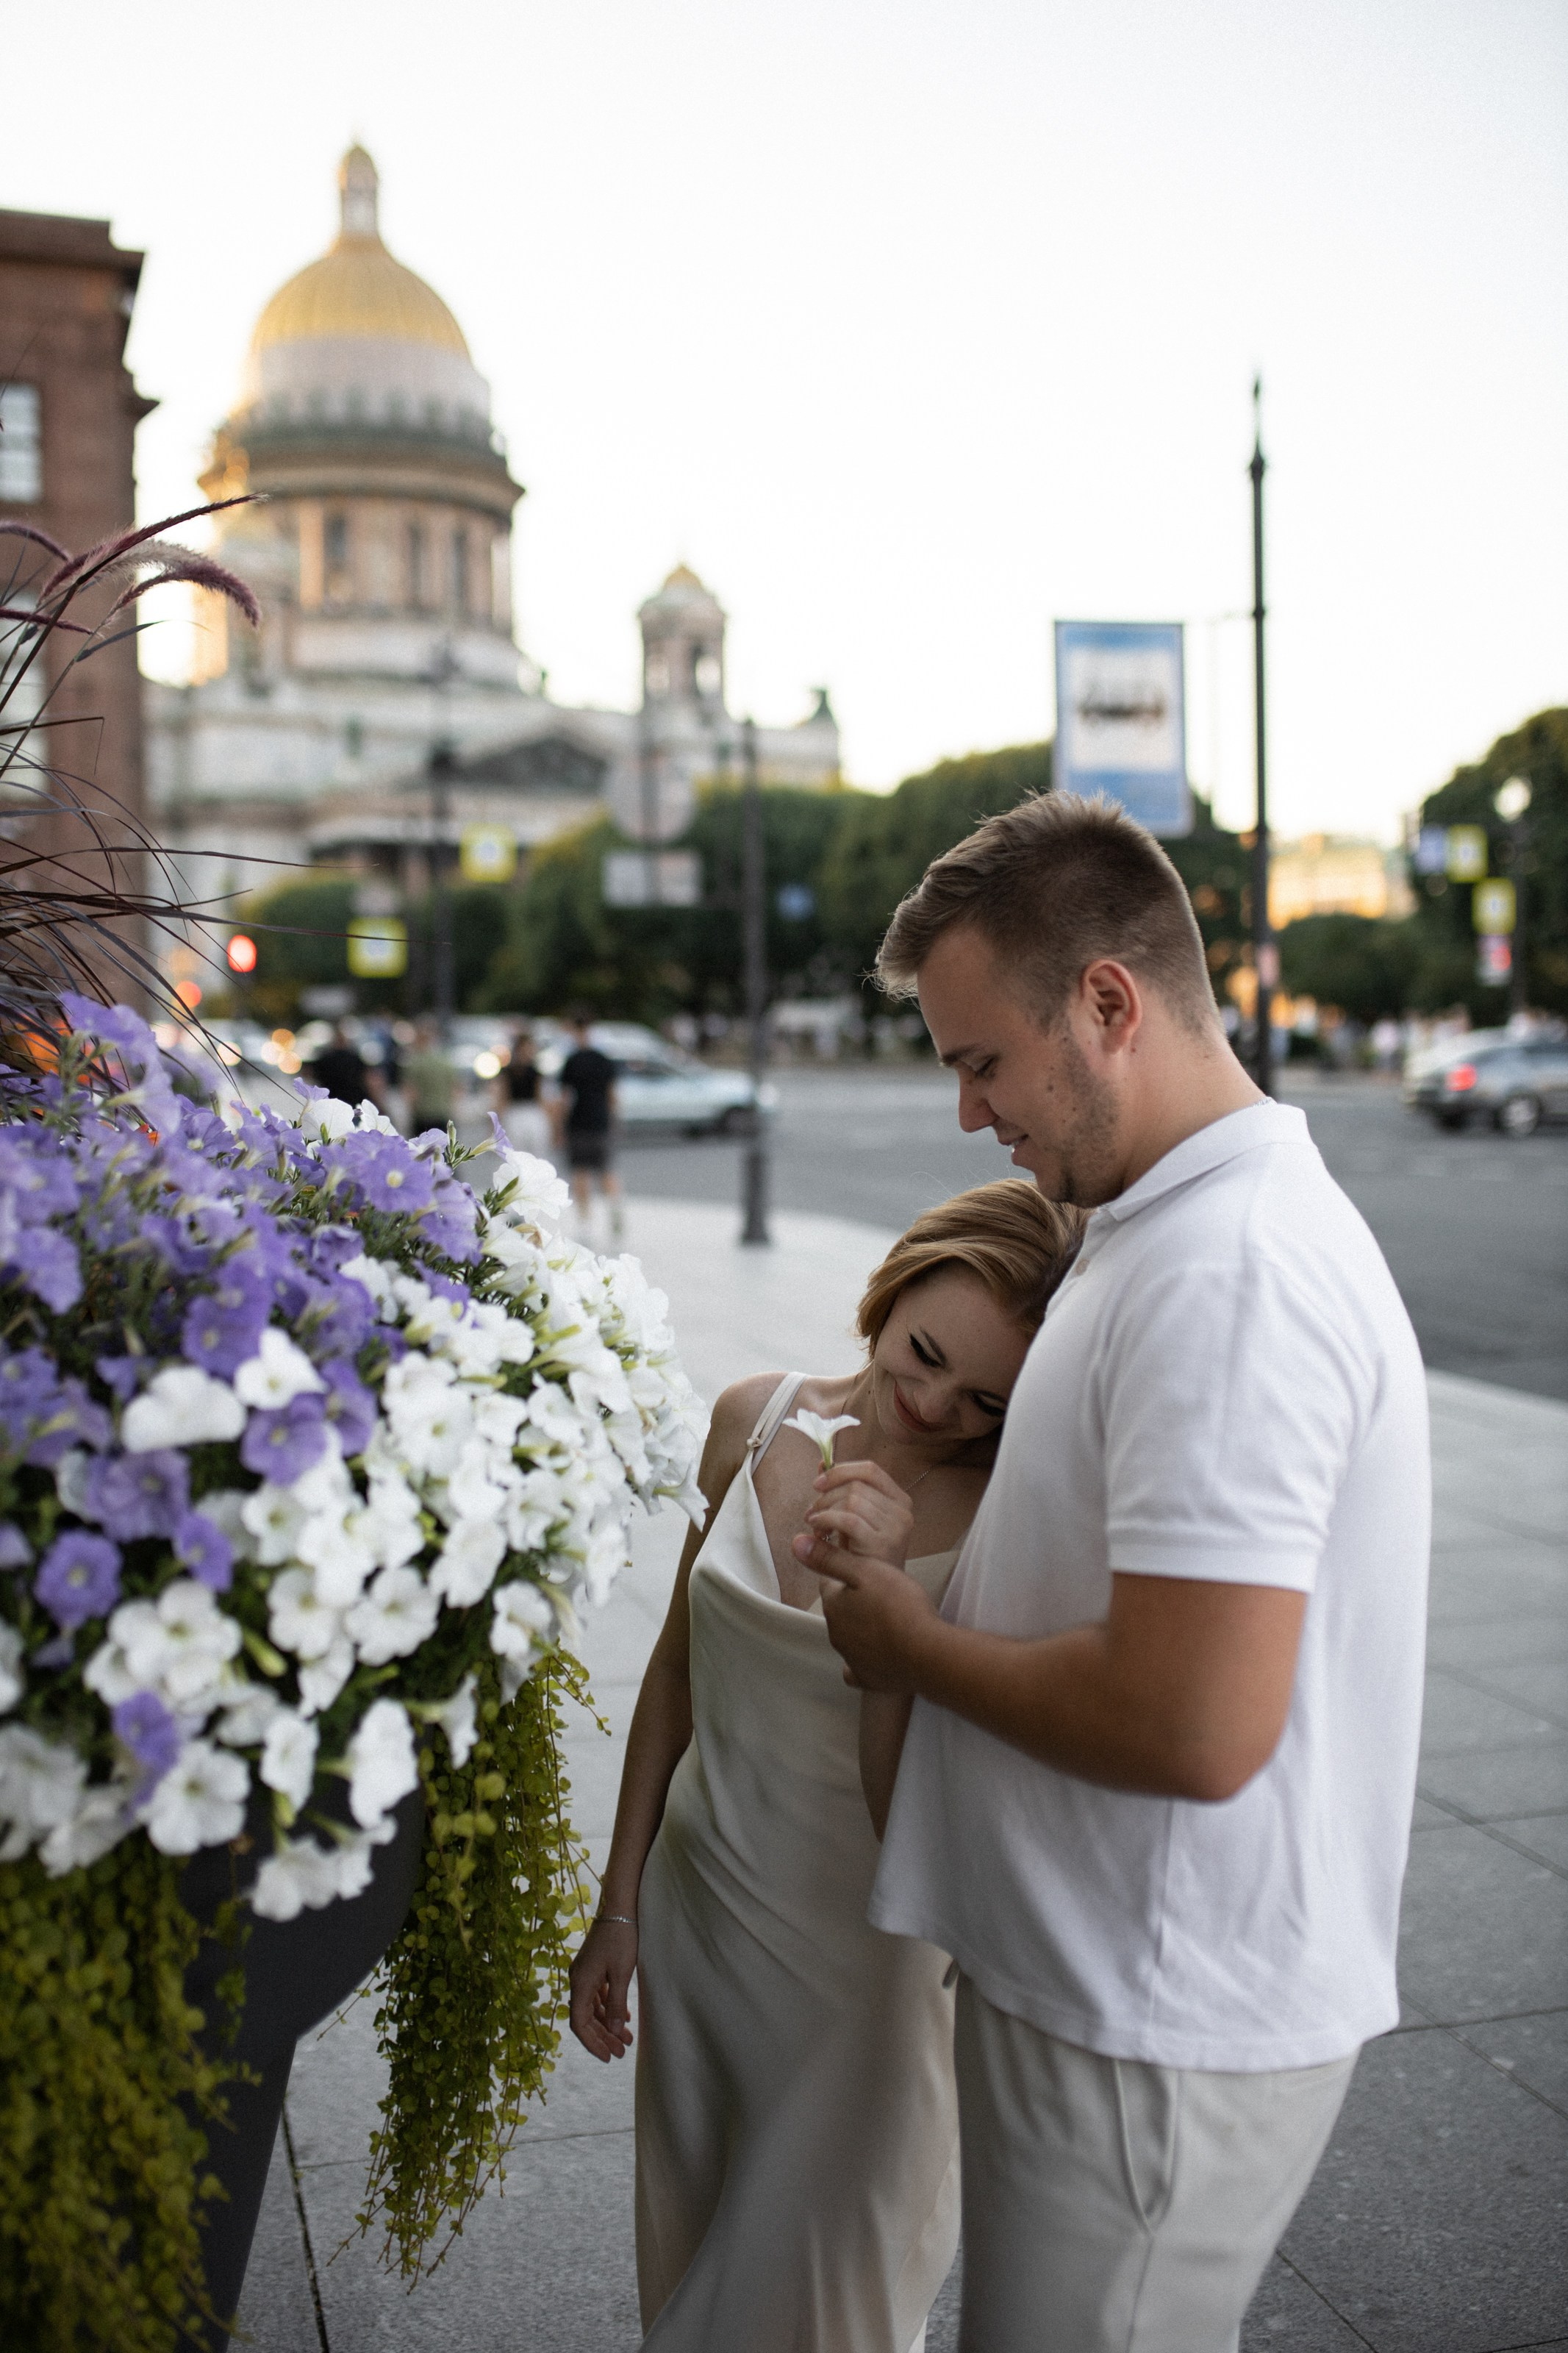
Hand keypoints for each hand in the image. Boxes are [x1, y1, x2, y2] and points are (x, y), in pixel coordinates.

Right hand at [568, 1914, 637, 2061]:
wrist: (619, 1906)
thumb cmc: (621, 1938)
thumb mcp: (621, 1973)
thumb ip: (615, 2004)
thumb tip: (611, 2032)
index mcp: (580, 1983)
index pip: (579, 2024)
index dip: (592, 2043)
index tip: (609, 2057)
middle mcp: (577, 1980)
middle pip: (585, 2018)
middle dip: (602, 2037)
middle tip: (621, 2053)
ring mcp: (585, 1972)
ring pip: (592, 2007)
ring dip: (607, 2024)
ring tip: (626, 2039)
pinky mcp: (593, 1966)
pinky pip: (597, 1995)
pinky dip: (608, 2008)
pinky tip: (623, 2018)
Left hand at [797, 1546, 940, 1691]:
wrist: (926, 1653)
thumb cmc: (900, 1607)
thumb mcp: (865, 1570)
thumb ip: (830, 1558)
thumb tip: (797, 1544)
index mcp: (833, 1606)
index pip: (829, 1585)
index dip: (847, 1576)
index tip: (865, 1574)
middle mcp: (836, 1634)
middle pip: (840, 1612)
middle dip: (855, 1603)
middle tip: (882, 1595)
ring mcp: (851, 1658)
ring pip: (850, 1637)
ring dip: (862, 1629)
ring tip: (889, 1620)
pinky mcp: (868, 1678)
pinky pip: (859, 1668)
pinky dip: (866, 1660)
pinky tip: (879, 1654)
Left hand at [798, 1458, 913, 1569]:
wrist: (875, 1596)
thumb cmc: (864, 1558)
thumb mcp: (853, 1518)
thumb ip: (840, 1491)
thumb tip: (822, 1463)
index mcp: (899, 1500)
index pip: (870, 1470)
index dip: (840, 1471)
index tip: (818, 1483)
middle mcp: (902, 1512)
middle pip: (856, 1485)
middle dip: (826, 1496)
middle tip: (812, 1512)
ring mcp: (895, 1528)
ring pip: (851, 1499)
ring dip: (825, 1510)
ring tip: (816, 1526)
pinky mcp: (883, 1544)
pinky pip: (848, 1519)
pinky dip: (827, 1520)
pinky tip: (818, 1531)